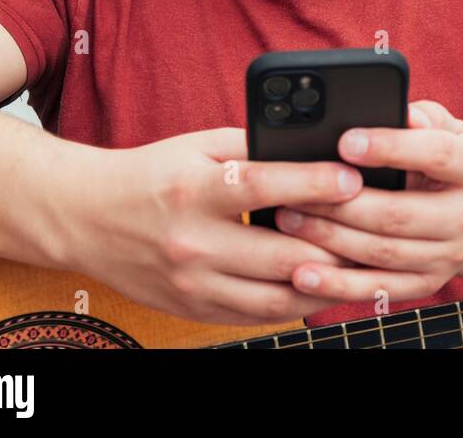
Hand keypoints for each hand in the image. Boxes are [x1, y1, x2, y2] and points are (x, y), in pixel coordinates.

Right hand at [62, 127, 368, 325]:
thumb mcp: (198, 146)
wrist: (88, 219)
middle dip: (334, 243)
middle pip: (279, 253)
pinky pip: (258, 315)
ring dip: (324, 281)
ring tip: (359, 263)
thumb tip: (314, 147)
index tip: (353, 179)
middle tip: (375, 229)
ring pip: (276, 295)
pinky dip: (295, 302)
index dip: (313, 184)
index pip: (262, 188)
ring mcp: (193, 283)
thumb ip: (254, 147)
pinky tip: (322, 285)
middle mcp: (193, 242)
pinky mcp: (194, 309)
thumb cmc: (153, 174)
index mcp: (194, 191)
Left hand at [274, 100, 462, 308]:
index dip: (391, 147)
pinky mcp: (426, 285)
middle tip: (294, 190)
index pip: (436, 155)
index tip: (344, 141)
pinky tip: (302, 274)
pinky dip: (336, 286)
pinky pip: (376, 289)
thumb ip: (420, 116)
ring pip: (381, 252)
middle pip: (398, 214)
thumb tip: (398, 112)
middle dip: (340, 203)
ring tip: (287, 220)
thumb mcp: (445, 129)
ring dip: (329, 239)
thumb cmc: (444, 160)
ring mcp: (448, 257)